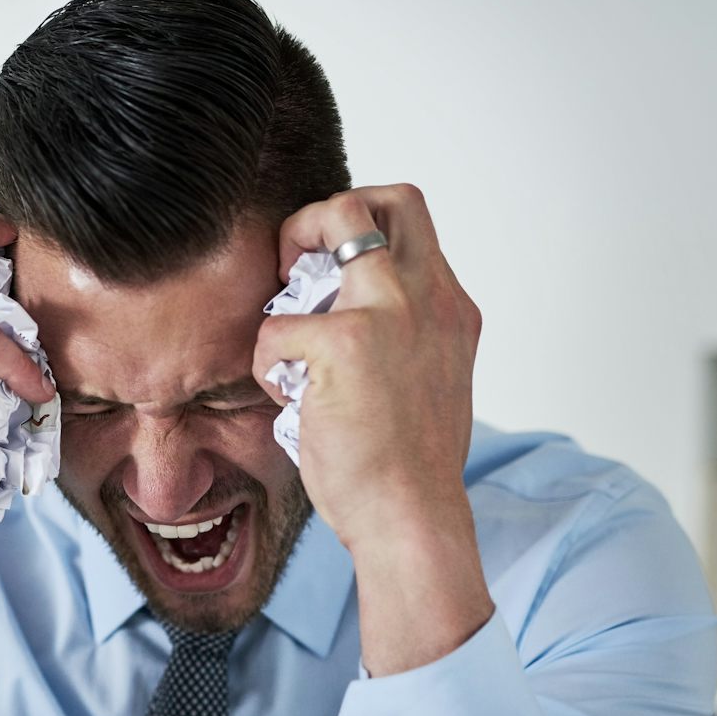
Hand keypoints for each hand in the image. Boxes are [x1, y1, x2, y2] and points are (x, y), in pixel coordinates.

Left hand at [251, 184, 481, 550]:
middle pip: (386, 197)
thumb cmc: (409, 470)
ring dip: (291, 255)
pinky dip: (266, 363)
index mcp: (450, 310)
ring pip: (337, 218)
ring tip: (287, 327)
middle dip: (326, 213)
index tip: (328, 275)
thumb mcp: (427, 385)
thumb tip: (349, 326)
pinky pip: (275, 326)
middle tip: (293, 265)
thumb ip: (401, 342)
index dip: (361, 234)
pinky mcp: (344, 341)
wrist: (413, 518)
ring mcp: (390, 311)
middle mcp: (429, 297)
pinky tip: (288, 401)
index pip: (413, 225)